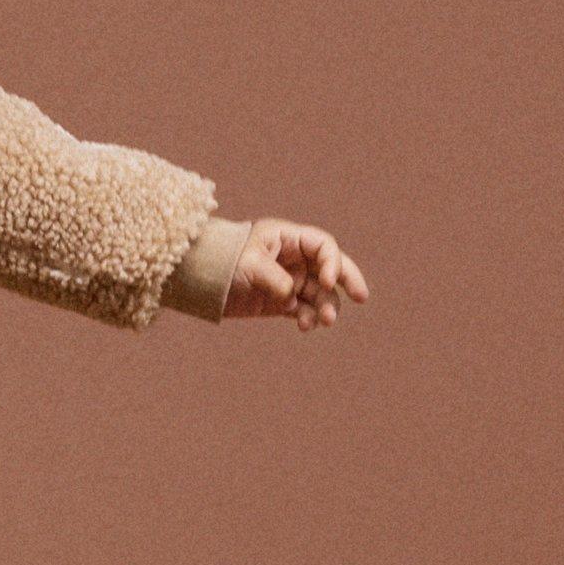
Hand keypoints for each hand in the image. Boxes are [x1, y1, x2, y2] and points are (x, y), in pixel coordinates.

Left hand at [220, 216, 367, 327]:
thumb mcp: (248, 264)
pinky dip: (309, 318)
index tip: (328, 281)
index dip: (332, 263)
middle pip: (331, 267)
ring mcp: (290, 280)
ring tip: (323, 322)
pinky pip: (305, 310)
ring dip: (326, 307)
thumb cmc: (223, 261)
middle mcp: (294, 258)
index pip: (323, 246)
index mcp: (288, 238)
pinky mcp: (282, 302)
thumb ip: (273, 278)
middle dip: (347, 281)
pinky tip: (304, 326)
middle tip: (362, 297)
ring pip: (320, 294)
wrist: (201, 279)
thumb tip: (292, 297)